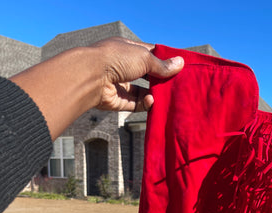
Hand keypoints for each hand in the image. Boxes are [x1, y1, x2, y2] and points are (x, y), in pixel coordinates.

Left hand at [10, 37, 183, 139]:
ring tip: (165, 95)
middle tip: (175, 84)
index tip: (178, 66)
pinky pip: (135, 104)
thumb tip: (180, 64)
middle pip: (146, 74)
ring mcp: (120, 84)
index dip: (163, 60)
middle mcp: (123, 67)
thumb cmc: (116, 59)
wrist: (91, 77)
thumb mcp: (144, 58)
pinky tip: (152, 101)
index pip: (149, 54)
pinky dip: (145, 104)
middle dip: (160, 79)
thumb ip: (161, 65)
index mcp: (128, 50)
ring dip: (154, 94)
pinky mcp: (118, 101)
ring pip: (142, 91)